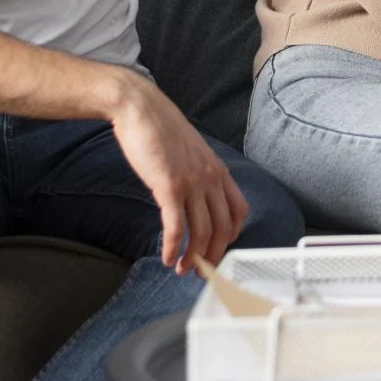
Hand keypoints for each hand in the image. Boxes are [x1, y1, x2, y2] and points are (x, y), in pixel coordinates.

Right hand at [107, 74, 250, 273]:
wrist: (141, 109)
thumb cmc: (162, 130)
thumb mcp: (191, 152)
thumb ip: (198, 173)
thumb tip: (195, 195)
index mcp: (219, 170)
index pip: (239, 211)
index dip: (231, 236)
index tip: (217, 249)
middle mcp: (211, 178)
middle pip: (223, 228)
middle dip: (213, 254)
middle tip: (200, 271)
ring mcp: (192, 183)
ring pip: (201, 232)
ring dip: (192, 257)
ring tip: (180, 270)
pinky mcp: (169, 187)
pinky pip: (175, 226)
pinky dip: (172, 247)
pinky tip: (165, 258)